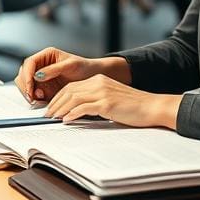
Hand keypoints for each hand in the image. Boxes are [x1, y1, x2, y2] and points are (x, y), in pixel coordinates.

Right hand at [14, 48, 130, 103]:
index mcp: (46, 55)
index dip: (27, 75)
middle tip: (33, 96)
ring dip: (30, 92)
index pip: (29, 63)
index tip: (30, 86)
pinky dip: (35, 97)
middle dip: (26, 86)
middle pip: (23, 74)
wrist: (92, 78)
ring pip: (26, 84)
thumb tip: (38, 75)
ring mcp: (42, 76)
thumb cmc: (84, 68)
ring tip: (40, 98)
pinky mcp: (44, 87)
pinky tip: (43, 100)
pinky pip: (34, 92)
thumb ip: (53, 70)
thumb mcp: (70, 66)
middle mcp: (42, 65)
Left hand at [45, 74, 181, 127]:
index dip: (59, 97)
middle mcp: (99, 83)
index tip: (51, 107)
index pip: (72, 86)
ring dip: (60, 108)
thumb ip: (96, 101)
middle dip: (55, 103)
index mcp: (99, 80)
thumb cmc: (134, 107)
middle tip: (47, 114)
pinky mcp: (107, 103)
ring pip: (73, 98)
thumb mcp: (112, 99)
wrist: (152, 107)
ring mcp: (103, 92)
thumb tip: (77, 112)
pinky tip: (66, 120)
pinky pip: (83, 108)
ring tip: (53, 118)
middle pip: (69, 90)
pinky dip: (72, 114)